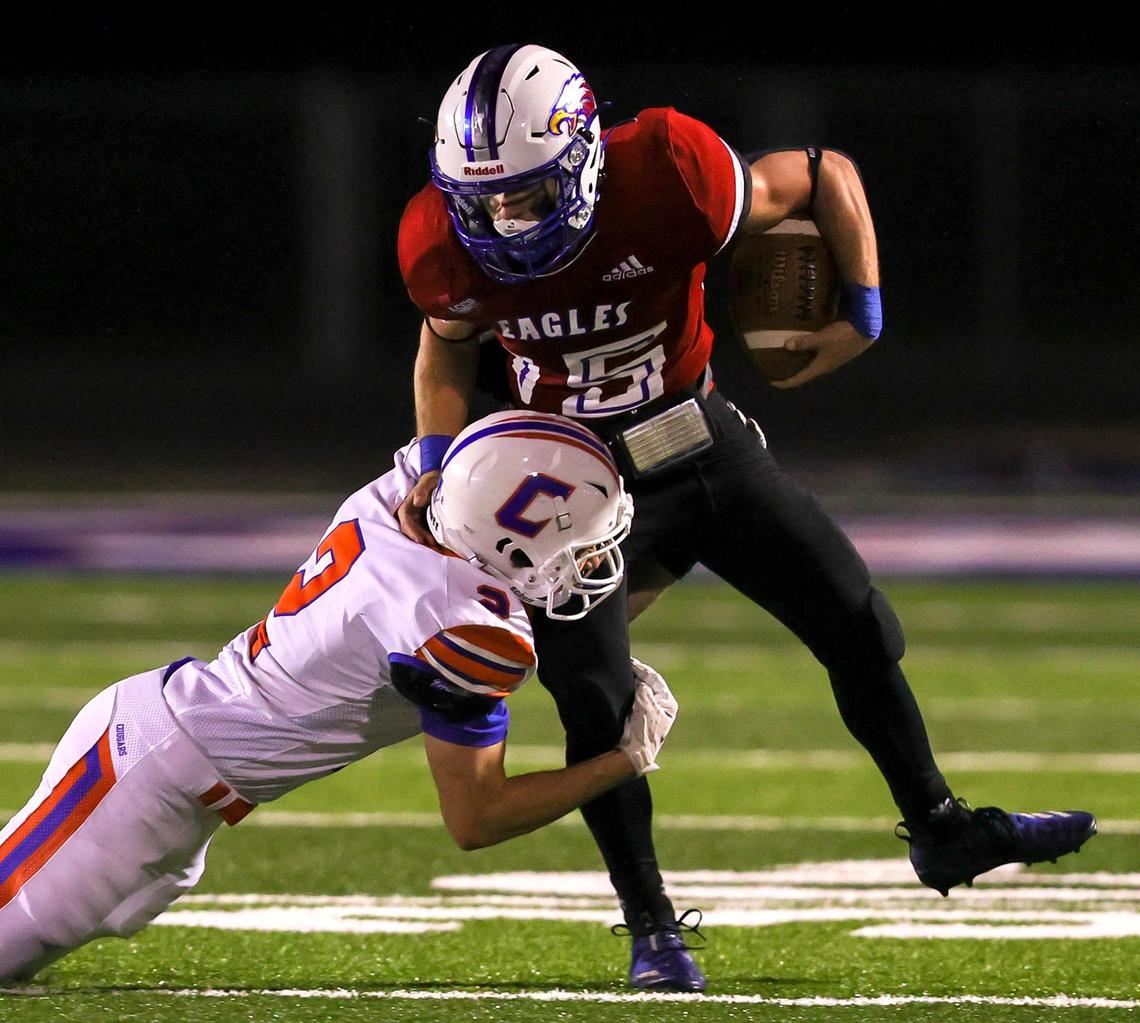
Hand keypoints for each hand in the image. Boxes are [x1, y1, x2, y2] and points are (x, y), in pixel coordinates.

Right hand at [397, 470, 440, 546]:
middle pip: (412, 531)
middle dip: (421, 540)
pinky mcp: (426, 522)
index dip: (412, 531)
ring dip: (426, 542)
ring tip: (438, 547)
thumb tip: (417, 501)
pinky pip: (426, 533)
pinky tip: (441, 544)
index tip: (420, 539)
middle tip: (433, 546)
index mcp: (407, 507)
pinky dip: (432, 539)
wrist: (438, 479)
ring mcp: (418, 520)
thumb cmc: (431, 479)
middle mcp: (411, 516)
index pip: (406, 521)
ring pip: (419, 534)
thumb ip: (422, 490)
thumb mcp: (427, 482)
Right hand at [618, 658, 677, 775]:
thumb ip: (644, 690)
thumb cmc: (643, 731)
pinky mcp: (637, 717)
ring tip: (622, 670)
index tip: (631, 662)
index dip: (643, 669)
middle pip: (649, 684)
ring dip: (632, 681)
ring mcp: (649, 712)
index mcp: (668, 704)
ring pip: (640, 690)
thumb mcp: (646, 706)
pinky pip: (633, 699)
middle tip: (626, 663)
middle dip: (637, 674)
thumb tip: (640, 683)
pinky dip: (627, 691)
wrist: (631, 753)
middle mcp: (660, 707)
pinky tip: (620, 684)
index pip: (656, 680)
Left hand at [769, 320, 871, 389]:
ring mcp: (831, 361)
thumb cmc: (843, 336)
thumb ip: (804, 342)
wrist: (866, 331)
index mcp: (819, 368)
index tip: (771, 382)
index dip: (783, 383)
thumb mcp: (821, 338)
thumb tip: (786, 345)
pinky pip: (816, 357)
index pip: (797, 381)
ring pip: (810, 366)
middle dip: (789, 373)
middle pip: (803, 375)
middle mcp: (824, 368)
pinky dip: (807, 355)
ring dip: (798, 363)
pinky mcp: (835, 353)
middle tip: (776, 368)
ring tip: (787, 357)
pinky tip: (803, 345)